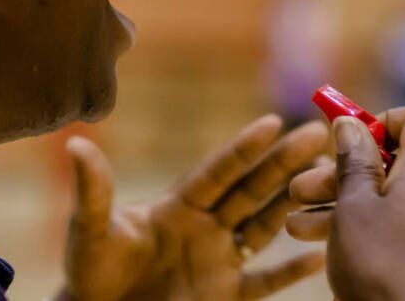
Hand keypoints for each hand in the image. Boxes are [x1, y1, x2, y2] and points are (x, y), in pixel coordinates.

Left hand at [59, 115, 327, 300]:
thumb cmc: (89, 272)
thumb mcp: (90, 230)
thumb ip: (93, 190)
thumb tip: (76, 144)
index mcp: (177, 206)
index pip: (218, 172)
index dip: (244, 149)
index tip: (273, 121)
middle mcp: (204, 227)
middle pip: (251, 189)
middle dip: (285, 161)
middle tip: (319, 132)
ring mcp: (217, 260)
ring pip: (265, 225)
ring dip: (294, 203)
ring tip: (329, 178)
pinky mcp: (224, 295)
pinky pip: (264, 282)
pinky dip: (291, 271)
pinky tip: (320, 255)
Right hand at [286, 107, 404, 300]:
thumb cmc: (383, 271)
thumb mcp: (353, 209)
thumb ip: (351, 163)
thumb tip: (350, 123)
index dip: (384, 120)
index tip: (349, 140)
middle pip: (391, 164)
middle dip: (340, 171)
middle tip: (299, 188)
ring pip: (383, 203)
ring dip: (337, 206)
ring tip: (294, 224)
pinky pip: (391, 234)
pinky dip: (357, 233)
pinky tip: (319, 247)